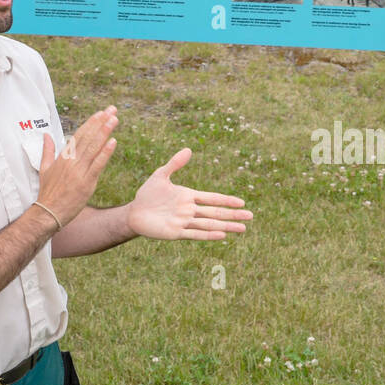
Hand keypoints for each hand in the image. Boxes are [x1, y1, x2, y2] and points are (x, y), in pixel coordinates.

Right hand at [36, 106, 118, 228]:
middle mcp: (71, 161)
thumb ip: (47, 150)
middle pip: (88, 137)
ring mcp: (79, 171)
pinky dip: (105, 152)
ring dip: (104, 132)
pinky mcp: (86, 183)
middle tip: (111, 110)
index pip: (79, 135)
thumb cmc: (47, 192)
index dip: (91, 123)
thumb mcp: (44, 168)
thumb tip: (46, 135)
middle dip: (101, 122)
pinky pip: (97, 164)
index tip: (100, 113)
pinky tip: (113, 141)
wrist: (48, 212)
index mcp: (63, 157)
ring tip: (114, 119)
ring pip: (94, 147)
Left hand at [127, 147, 252, 240]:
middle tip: (251, 216)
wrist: (134, 212)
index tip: (242, 202)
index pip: (212, 198)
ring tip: (242, 229)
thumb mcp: (160, 175)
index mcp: (188, 196)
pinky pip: (195, 234)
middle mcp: (189, 210)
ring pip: (209, 224)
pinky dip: (208, 234)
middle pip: (215, 212)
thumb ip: (174, 164)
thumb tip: (189, 149)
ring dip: (226, 226)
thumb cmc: (147, 194)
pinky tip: (222, 235)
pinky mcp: (176, 232)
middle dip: (233, 214)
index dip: (226, 200)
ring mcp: (184, 222)